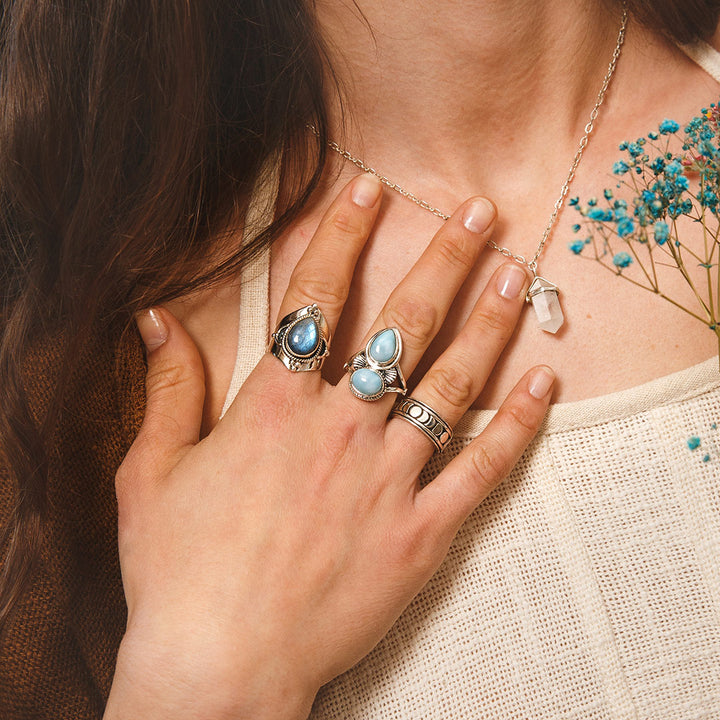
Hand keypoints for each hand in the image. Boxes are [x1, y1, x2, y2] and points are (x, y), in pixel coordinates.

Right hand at [105, 174, 553, 718]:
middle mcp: (340, 429)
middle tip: (479, 211)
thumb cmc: (177, 570)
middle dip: (443, 258)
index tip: (369, 188)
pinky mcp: (422, 533)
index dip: (342, 233)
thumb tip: (155, 322)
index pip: (316, 296)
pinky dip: (517, 426)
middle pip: (402, 322)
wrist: (221, 662)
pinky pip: (482, 470)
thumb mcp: (150, 474)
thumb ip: (166, 391)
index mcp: (273, 407)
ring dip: (488, 324)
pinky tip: (544, 384)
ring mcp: (388, 480)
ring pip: (451, 384)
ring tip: (517, 275)